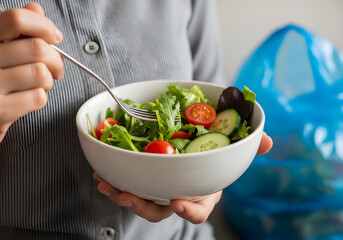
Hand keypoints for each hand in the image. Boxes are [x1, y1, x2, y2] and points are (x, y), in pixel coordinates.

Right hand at [0, 2, 63, 141]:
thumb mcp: (1, 49)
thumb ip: (16, 29)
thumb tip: (35, 8)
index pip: (17, 20)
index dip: (43, 26)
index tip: (54, 37)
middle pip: (37, 48)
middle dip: (55, 60)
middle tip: (55, 69)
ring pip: (40, 73)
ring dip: (47, 81)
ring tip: (38, 85)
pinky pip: (37, 98)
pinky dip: (40, 98)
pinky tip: (28, 98)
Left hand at [94, 132, 272, 222]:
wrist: (193, 142)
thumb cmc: (212, 150)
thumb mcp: (230, 146)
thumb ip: (247, 144)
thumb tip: (267, 142)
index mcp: (202, 191)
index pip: (199, 209)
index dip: (190, 211)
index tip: (179, 204)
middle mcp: (180, 194)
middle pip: (162, 209)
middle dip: (144, 206)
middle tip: (128, 196)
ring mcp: (161, 188)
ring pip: (141, 199)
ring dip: (122, 194)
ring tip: (106, 185)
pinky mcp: (145, 178)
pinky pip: (129, 184)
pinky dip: (114, 181)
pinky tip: (101, 173)